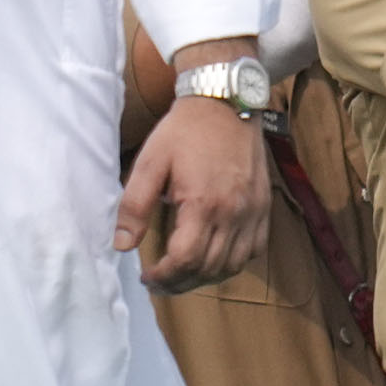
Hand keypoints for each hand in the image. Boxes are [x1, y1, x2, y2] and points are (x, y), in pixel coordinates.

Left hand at [118, 88, 271, 290]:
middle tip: (161, 282)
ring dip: (207, 277)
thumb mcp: (150, 162)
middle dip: (181, 282)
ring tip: (184, 274)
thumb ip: (134, 205)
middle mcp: (233, 213)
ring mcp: (253, 212)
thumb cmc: (185, 131)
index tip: (147, 277)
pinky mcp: (264, 207)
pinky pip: (255, 250)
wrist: (226, 103)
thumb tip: (122, 245)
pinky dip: (234, 263)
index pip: (185, 259)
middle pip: (209, 268)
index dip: (164, 276)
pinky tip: (215, 257)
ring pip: (233, 265)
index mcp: (203, 203)